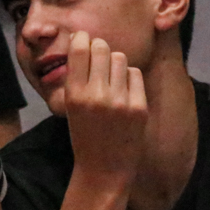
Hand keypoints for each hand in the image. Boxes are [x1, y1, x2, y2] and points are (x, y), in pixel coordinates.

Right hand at [64, 31, 147, 182]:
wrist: (104, 170)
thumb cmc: (84, 136)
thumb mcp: (71, 107)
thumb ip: (78, 77)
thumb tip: (87, 42)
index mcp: (74, 94)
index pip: (80, 48)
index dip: (83, 39)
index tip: (84, 42)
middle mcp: (96, 94)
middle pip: (102, 47)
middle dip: (100, 49)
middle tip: (99, 62)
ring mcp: (120, 100)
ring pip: (120, 58)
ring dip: (115, 64)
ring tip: (112, 80)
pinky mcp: (139, 106)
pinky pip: (135, 74)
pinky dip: (129, 79)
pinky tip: (124, 93)